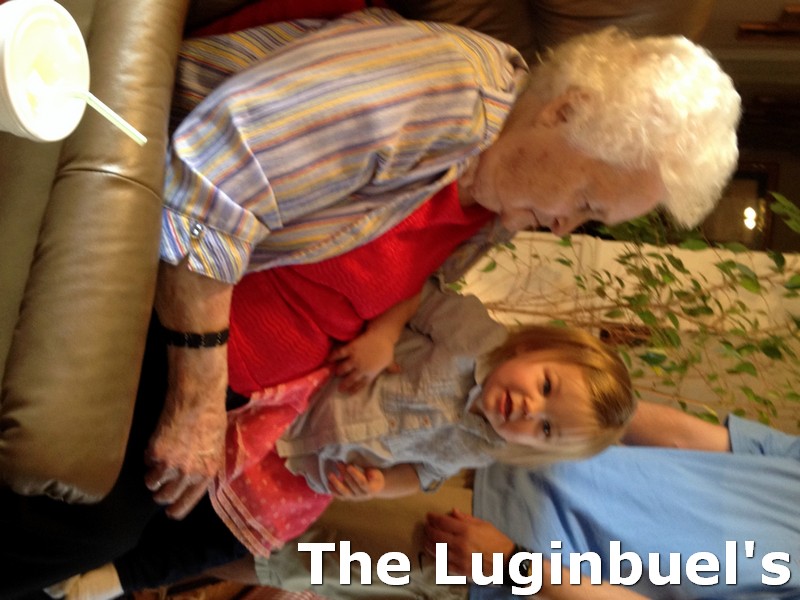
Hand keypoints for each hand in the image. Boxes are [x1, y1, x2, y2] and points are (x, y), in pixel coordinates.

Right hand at [144, 345, 227, 518]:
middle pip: (165, 498)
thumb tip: (194, 482)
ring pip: (152, 483)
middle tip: (160, 483)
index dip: (175, 509)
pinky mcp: (156, 452)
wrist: (199, 398)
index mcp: (207, 474)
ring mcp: (171, 464)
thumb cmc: (212, 419)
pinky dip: (149, 455)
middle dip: (161, 493)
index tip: (169, 510)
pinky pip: (146, 462)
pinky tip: (160, 442)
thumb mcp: (217, 448)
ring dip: (153, 475)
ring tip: (160, 461)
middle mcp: (189, 474)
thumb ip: (204, 468)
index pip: (185, 505)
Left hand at [327, 463, 385, 499]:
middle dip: (344, 473)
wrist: (374, 486)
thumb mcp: (375, 472)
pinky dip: (333, 490)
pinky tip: (328, 483)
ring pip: (344, 491)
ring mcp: (354, 497)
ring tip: (330, 474)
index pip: (362, 482)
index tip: (349, 466)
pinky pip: (339, 495)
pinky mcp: (348, 498)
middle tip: (338, 463)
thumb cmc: (374, 475)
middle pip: (352, 484)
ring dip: (336, 483)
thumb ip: (370, 472)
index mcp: (371, 488)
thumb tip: (365, 468)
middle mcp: (362, 495)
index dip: (355, 474)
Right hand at [328, 332, 399, 392]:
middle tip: (339, 388)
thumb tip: (399, 371)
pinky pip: (339, 354)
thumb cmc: (386, 350)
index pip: (361, 385)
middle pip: (350, 379)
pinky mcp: (350, 349)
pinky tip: (328, 360)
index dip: (354, 389)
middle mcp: (361, 368)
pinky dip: (333, 357)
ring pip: (343, 368)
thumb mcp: (390, 361)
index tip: (348, 393)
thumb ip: (391, 368)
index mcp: (370, 373)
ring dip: (338, 371)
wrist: (382, 336)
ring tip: (334, 372)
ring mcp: (355, 359)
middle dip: (344, 385)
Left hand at [424, 509, 514, 576]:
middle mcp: (460, 544)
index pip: (443, 522)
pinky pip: (443, 564)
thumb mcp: (483, 524)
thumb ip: (466, 518)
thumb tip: (452, 511)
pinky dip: (437, 557)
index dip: (433, 518)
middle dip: (428, 529)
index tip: (429, 516)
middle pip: (436, 535)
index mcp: (466, 530)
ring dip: (428, 543)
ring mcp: (459, 558)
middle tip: (426, 526)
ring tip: (427, 539)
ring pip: (436, 550)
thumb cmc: (496, 540)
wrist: (506, 562)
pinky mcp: (460, 570)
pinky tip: (435, 553)